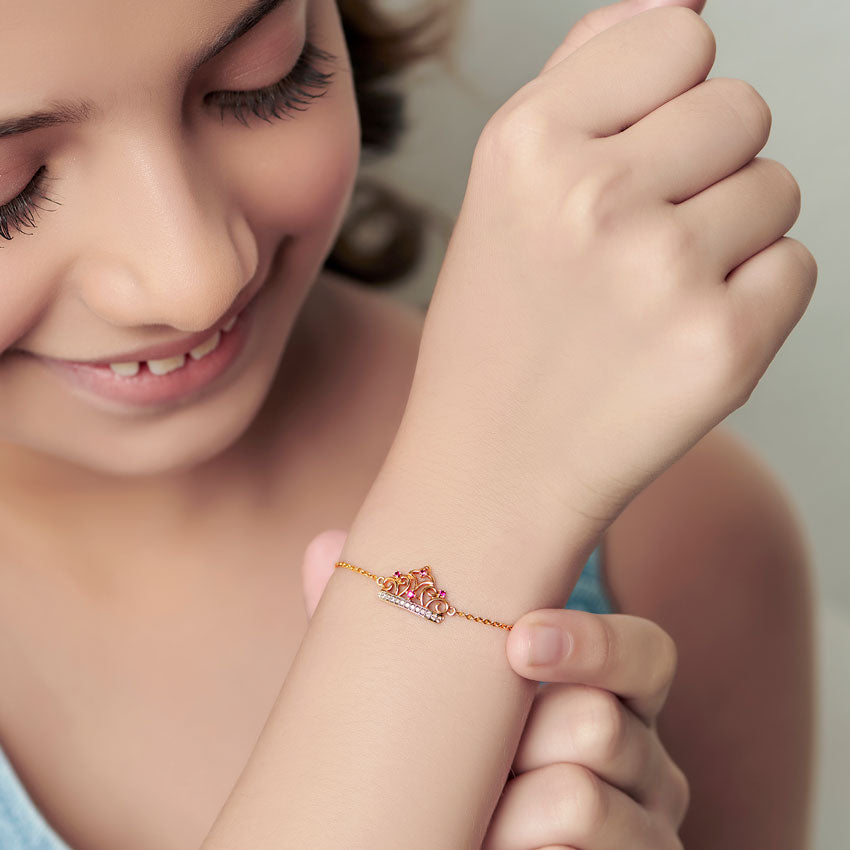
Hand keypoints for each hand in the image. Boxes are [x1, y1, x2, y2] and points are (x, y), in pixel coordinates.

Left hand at [302, 530, 688, 848]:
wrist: (453, 844)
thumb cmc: (449, 768)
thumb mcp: (428, 698)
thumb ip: (396, 626)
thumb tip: (325, 546)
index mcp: (609, 693)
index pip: (646, 652)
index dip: (593, 643)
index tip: (519, 643)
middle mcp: (645, 754)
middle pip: (602, 722)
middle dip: (522, 744)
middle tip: (484, 757)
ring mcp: (647, 823)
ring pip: (583, 799)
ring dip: (506, 811)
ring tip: (477, 815)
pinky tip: (493, 843)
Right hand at [388, 0, 815, 548]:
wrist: (492, 467)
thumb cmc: (501, 327)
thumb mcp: (507, 185)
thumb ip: (590, 70)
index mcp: (527, 145)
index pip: (680, 36)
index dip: (660, 103)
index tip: (621, 165)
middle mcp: (593, 197)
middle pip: (741, 108)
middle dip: (700, 170)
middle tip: (629, 248)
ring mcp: (663, 272)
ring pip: (777, 188)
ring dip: (727, 237)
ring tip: (646, 300)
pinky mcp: (724, 345)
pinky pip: (795, 267)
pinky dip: (751, 301)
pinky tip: (676, 340)